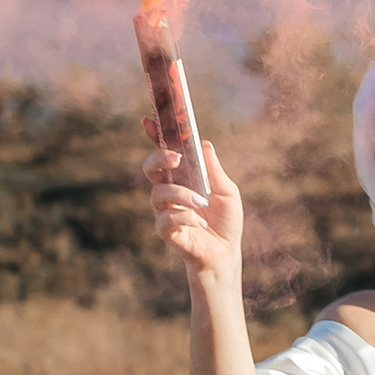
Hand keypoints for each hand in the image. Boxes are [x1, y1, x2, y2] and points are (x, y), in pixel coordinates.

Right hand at [146, 125, 243, 294]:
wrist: (225, 253)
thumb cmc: (225, 221)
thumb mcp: (226, 190)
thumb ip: (213, 169)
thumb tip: (204, 143)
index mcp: (183, 178)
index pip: (165, 153)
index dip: (155, 136)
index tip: (148, 121)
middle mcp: (170, 191)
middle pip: (151, 168)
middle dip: (159, 159)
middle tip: (176, 158)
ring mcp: (165, 211)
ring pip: (158, 194)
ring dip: (181, 195)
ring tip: (201, 203)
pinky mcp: (166, 231)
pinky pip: (166, 218)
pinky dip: (185, 217)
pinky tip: (201, 222)